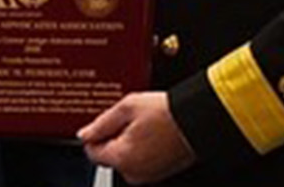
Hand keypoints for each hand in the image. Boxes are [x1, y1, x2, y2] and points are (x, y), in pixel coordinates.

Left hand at [76, 92, 195, 183]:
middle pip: (109, 156)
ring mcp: (149, 175)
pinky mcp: (161, 173)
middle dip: (113, 138)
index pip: (92, 151)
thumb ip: (101, 124)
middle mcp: (134, 173)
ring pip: (125, 159)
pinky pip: (141, 161)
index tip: (103, 123)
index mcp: (122, 158)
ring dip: (128, 143)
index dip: (95, 134)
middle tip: (128, 119)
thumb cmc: (168, 113)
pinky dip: (142, 148)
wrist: (198, 119)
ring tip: (143, 124)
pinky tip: (152, 132)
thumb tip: (85, 134)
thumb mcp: (127, 108)